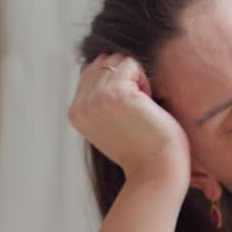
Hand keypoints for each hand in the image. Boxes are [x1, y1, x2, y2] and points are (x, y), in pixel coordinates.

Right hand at [67, 54, 190, 182]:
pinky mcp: (115, 93)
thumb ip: (100, 98)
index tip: (131, 109)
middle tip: (139, 108)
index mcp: (76, 111)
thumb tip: (108, 63)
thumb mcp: (111, 123)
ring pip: (117, 60)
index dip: (117, 81)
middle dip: (126, 76)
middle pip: (103, 61)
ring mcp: (95, 98)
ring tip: (143, 106)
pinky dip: (145, 79)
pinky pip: (131, 63)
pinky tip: (148, 104)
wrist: (156, 171)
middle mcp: (81, 104)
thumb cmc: (144, 149)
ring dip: (136, 77)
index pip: (92, 72)